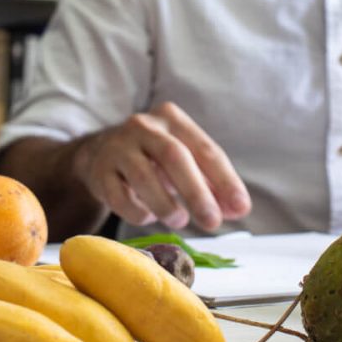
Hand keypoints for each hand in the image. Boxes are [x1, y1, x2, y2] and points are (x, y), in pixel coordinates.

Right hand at [73, 102, 251, 231]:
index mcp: (172, 118)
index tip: (241, 208)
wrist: (100, 152)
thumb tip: (237, 209)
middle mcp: (144, 126)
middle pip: (174, 156)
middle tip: (212, 222)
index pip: (205, 148)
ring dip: (166, 204)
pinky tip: (148, 216)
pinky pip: (119, 194)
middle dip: (197, 192)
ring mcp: (118, 146)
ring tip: (180, 220)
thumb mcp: (184, 160)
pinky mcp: (100, 170)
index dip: (226, 180)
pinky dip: (137, 210)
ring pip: (143, 175)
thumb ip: (211, 182)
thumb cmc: (154, 158)